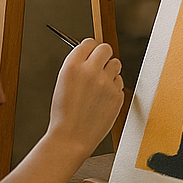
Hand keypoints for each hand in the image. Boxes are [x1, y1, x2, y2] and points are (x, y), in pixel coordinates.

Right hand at [47, 39, 124, 158]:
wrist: (70, 138)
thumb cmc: (64, 114)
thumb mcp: (62, 83)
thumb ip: (77, 66)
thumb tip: (89, 54)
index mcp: (72, 66)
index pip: (89, 43)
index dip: (90, 48)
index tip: (91, 52)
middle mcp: (90, 71)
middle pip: (106, 48)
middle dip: (103, 55)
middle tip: (99, 65)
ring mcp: (106, 83)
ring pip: (116, 64)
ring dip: (110, 71)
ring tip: (100, 86)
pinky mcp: (117, 95)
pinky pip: (119, 83)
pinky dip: (113, 88)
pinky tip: (103, 99)